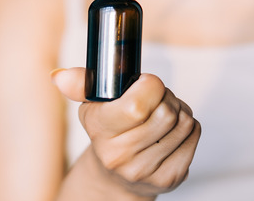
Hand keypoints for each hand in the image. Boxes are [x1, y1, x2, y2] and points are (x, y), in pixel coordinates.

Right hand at [52, 68, 200, 196]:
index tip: (145, 84)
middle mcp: (120, 156)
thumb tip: (59, 76)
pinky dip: (189, 126)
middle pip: (166, 112)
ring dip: (180, 110)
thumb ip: (79, 85)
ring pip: (184, 122)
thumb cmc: (109, 131)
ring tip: (162, 114)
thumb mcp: (92, 106)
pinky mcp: (170, 178)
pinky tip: (171, 131)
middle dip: (166, 97)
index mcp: (99, 132)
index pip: (137, 106)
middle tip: (156, 100)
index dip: (150, 87)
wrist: (116, 176)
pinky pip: (194, 135)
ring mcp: (145, 171)